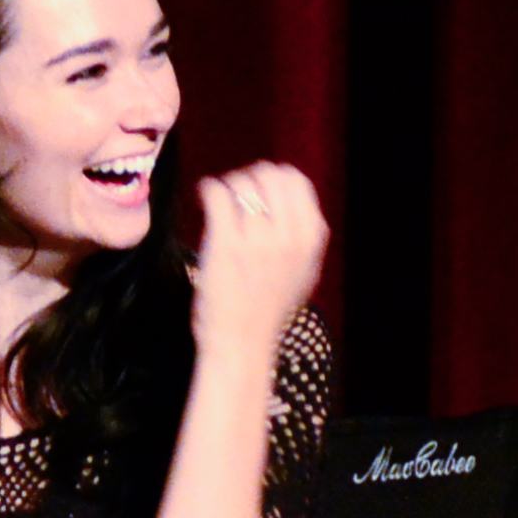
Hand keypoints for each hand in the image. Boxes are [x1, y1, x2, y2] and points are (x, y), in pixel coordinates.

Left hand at [187, 161, 327, 358]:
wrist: (242, 343)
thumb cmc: (268, 309)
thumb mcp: (304, 272)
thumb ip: (302, 235)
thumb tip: (291, 194)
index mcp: (311, 238)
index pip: (297, 181)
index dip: (275, 179)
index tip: (260, 189)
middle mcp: (288, 236)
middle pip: (270, 175)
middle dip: (250, 178)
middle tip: (237, 193)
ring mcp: (257, 239)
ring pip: (242, 182)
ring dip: (228, 185)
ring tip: (221, 201)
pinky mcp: (225, 244)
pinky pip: (217, 193)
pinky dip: (209, 189)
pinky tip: (206, 197)